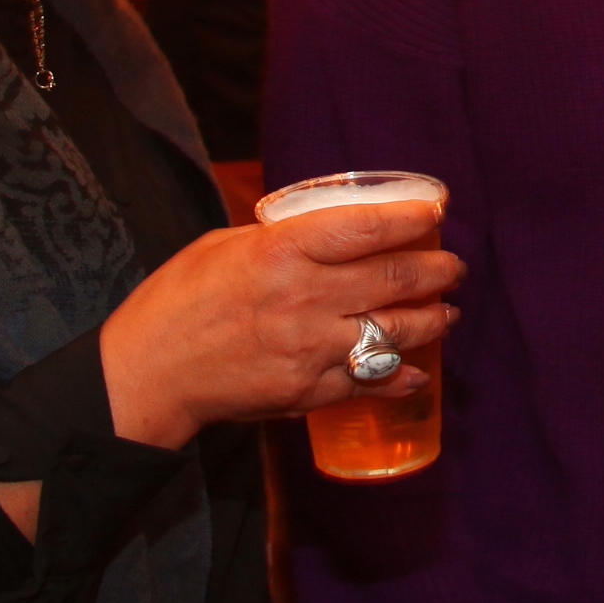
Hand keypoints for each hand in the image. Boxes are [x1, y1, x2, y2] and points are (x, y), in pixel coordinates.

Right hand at [99, 199, 463, 448]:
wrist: (149, 372)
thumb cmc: (178, 300)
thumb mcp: (225, 246)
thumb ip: (281, 240)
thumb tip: (326, 233)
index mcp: (281, 251)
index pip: (366, 227)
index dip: (412, 217)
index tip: (438, 210)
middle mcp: (304, 298)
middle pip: (395, 279)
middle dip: (437, 271)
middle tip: (454, 267)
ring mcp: (310, 349)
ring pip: (395, 332)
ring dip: (433, 321)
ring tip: (448, 312)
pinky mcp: (308, 392)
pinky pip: (370, 382)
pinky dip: (401, 377)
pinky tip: (418, 371)